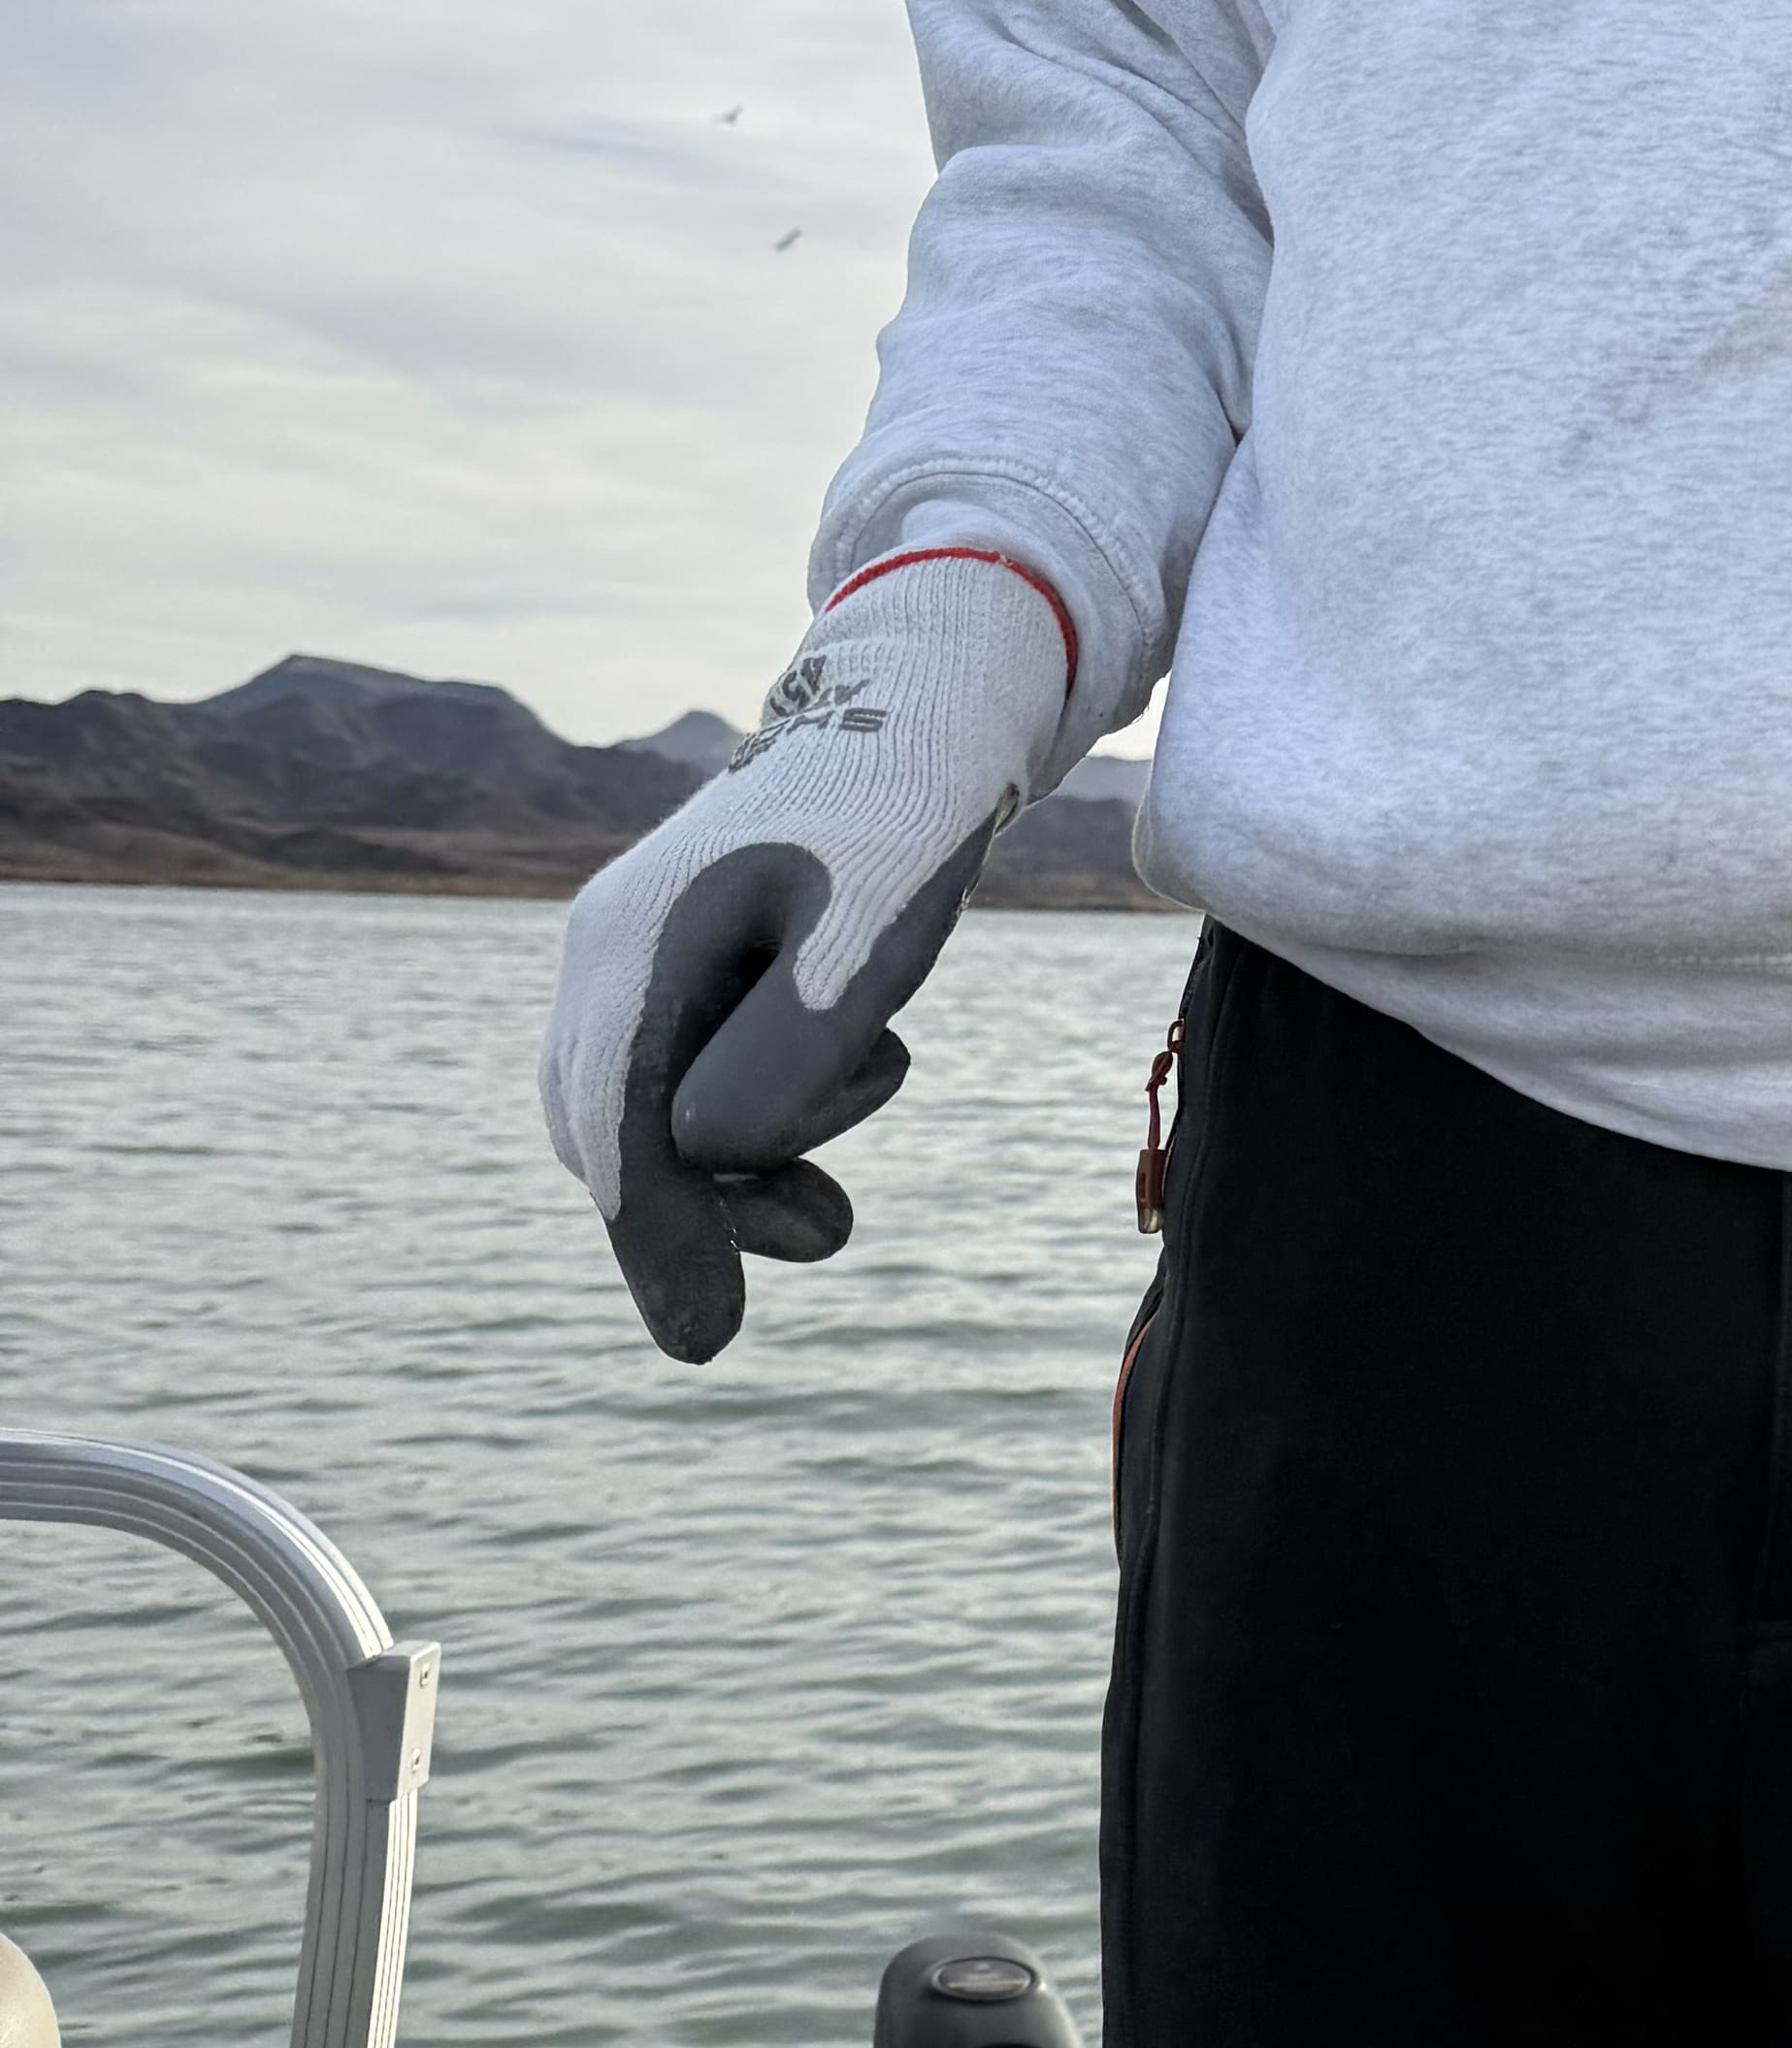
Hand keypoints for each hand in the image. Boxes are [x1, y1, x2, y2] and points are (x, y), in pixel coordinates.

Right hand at [540, 553, 1076, 1366]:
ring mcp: (635, 952)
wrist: (927, 702)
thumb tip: (709, 1160)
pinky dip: (757, 1110)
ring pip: (652, 1108)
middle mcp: (608, 949)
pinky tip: (854, 1071)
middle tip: (828, 1228)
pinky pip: (687, 1072)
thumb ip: (785, 1061)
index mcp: (634, 942)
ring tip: (859, 1135)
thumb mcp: (866, 945)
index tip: (707, 1345)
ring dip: (748, 1158)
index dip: (657, 1237)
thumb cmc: (902, 813)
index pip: (619, 1124)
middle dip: (708, 1204)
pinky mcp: (683, 960)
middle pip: (616, 1130)